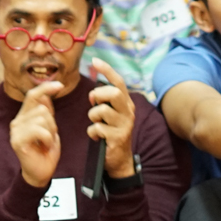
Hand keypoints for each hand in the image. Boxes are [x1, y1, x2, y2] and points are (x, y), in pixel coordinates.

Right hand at [11, 79, 64, 187]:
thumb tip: (46, 94)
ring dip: (50, 132)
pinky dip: (47, 138)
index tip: (59, 85)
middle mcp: (17, 121)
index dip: (46, 88)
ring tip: (46, 143)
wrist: (40, 173)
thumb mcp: (50, 127)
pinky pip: (39, 130)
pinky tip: (44, 146)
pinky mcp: (17, 141)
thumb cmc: (46, 151)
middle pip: (42, 108)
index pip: (33, 95)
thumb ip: (46, 111)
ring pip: (42, 118)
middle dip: (52, 122)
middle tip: (49, 137)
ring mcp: (15, 131)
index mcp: (24, 116)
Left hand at [87, 60, 138, 178]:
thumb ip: (104, 101)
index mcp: (126, 103)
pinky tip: (97, 137)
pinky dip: (92, 132)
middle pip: (113, 93)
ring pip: (102, 111)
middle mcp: (128, 112)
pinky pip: (97, 128)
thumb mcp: (111, 114)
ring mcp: (124, 125)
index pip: (119, 82)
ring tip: (95, 124)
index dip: (107, 70)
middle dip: (98, 95)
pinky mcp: (118, 138)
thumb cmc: (112, 132)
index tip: (95, 61)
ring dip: (92, 117)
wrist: (119, 159)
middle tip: (92, 102)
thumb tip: (92, 92)